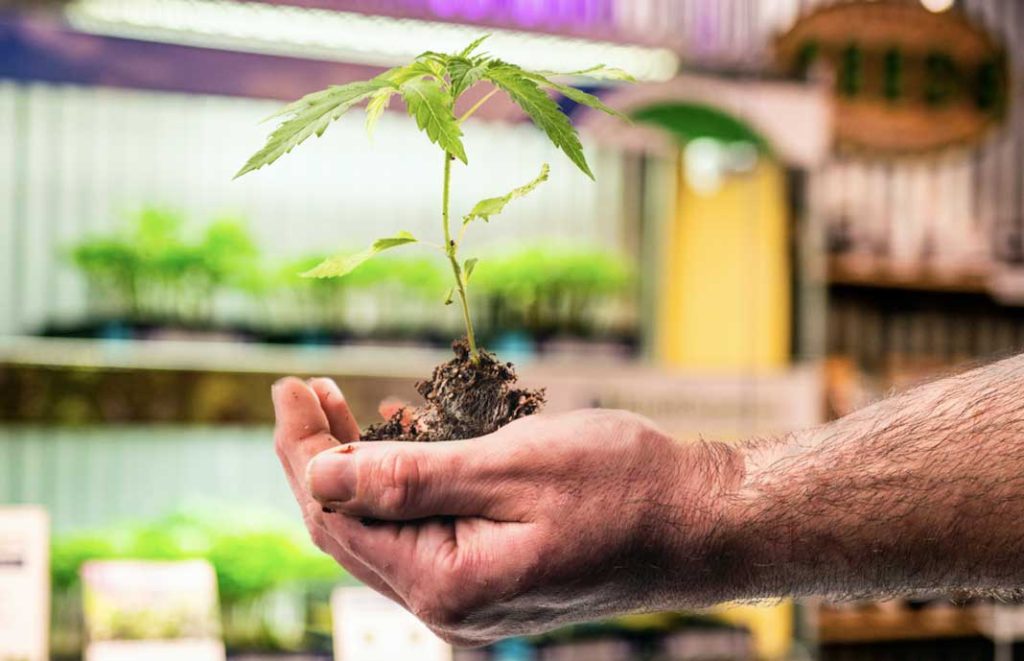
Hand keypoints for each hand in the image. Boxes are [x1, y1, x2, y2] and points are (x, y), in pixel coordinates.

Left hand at [272, 377, 743, 645]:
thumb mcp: (511, 466)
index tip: (288, 389)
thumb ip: (409, 476)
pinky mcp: (491, 576)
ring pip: (384, 531)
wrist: (701, 521)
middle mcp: (451, 605)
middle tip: (305, 393)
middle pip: (351, 529)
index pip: (338, 517)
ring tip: (341, 409)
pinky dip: (401, 486)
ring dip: (357, 470)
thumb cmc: (622, 485)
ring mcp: (471, 596)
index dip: (302, 451)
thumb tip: (318, 474)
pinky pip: (423, 533)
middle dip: (319, 458)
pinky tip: (399, 439)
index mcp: (448, 582)